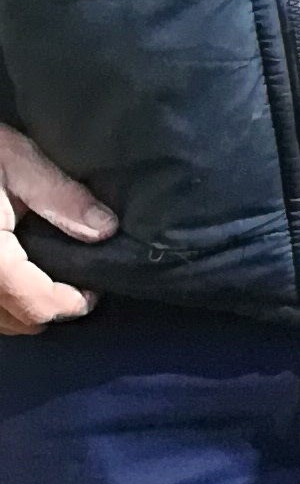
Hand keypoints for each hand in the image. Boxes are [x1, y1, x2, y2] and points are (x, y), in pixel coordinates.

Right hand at [0, 123, 112, 332]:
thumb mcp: (16, 161)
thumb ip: (61, 197)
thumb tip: (104, 230)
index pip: (36, 304)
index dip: (72, 303)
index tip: (92, 288)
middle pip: (21, 321)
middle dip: (52, 307)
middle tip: (72, 281)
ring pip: (1, 323)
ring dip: (25, 310)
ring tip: (43, 278)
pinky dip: (2, 306)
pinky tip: (14, 279)